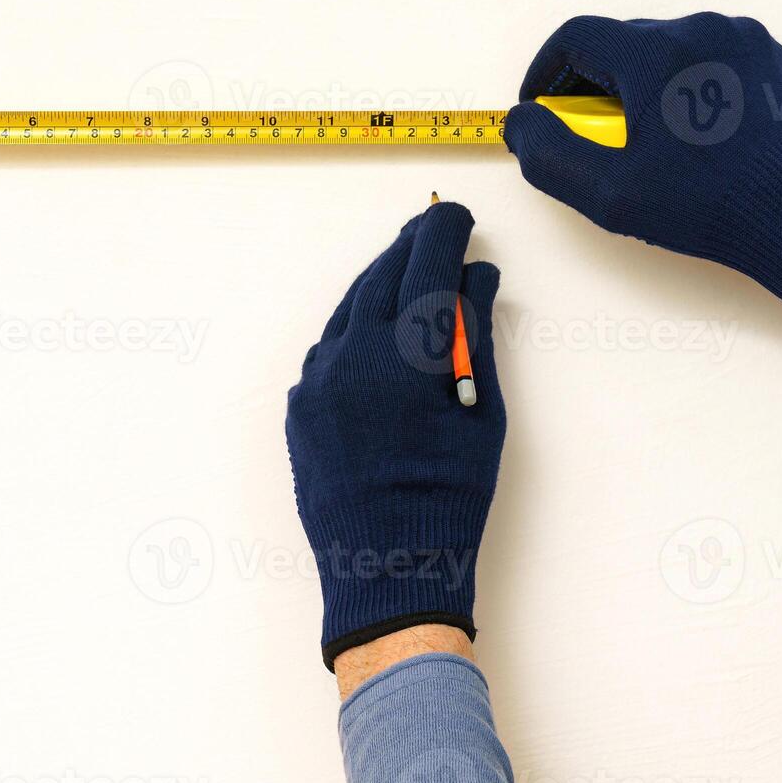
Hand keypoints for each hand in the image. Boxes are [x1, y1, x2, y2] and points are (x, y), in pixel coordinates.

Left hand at [285, 202, 504, 670]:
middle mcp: (351, 353)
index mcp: (404, 351)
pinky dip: (355, 327)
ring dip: (378, 284)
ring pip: (348, 308)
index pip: (426, 264)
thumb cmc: (451, 494)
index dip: (445, 233)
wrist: (387, 565)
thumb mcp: (482, 412)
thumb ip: (474, 336)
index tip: (459, 217)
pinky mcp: (299, 405)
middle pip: (381, 276)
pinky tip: (374, 328)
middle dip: (410, 248)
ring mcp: (316, 379)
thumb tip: (475, 278)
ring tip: (406, 272)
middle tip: (433, 231)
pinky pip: (329, 347)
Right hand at [504, 13, 781, 331]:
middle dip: (591, 83)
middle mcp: (697, 30)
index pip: (574, 38)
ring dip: (638, 83)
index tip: (539, 108)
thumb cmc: (705, 206)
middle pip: (619, 41)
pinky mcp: (766, 55)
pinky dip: (682, 83)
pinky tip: (686, 131)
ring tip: (642, 136)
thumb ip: (548, 152)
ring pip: (662, 48)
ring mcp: (738, 38)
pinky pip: (705, 55)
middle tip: (588, 135)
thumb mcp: (606, 193)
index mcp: (655, 55)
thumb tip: (524, 121)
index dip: (544, 73)